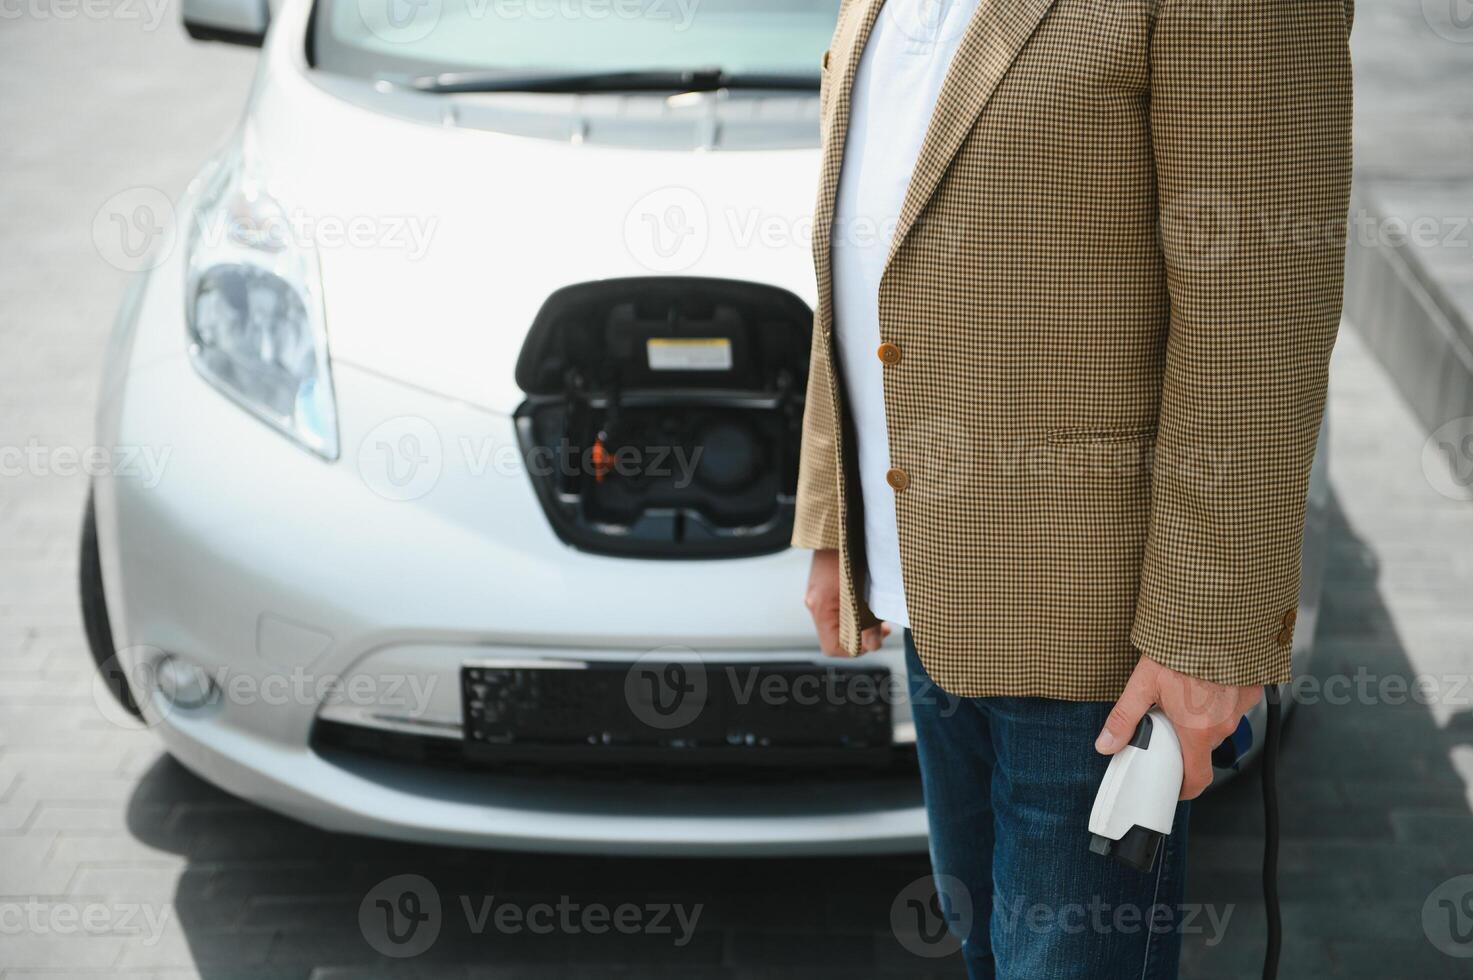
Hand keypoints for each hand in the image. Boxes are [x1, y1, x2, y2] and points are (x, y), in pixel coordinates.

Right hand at [804, 549, 889, 656]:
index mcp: (820, 607)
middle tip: (883, 630)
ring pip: (838, 623)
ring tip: (880, 618)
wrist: (837, 526)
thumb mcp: (863, 591)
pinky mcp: (822, 588)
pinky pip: (836, 610)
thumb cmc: (849, 553)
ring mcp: (816, 595)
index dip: (855, 650)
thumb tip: (873, 645)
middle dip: (862, 637)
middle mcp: (814, 603)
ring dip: (859, 624)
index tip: (873, 642)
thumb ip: (868, 621)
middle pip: (836, 636)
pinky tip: (868, 603)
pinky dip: (853, 612)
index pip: (832, 647)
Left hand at [1095, 655, 1261, 799]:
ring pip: (1219, 725)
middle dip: (1186, 738)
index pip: (1197, 779)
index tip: (1173, 784)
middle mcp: (1224, 725)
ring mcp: (1241, 709)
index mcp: (1198, 731)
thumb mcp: (1143, 684)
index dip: (1185, 788)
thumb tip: (1106, 744)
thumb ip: (1124, 718)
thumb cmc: (1181, 649)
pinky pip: (1234, 705)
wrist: (1214, 620)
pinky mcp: (1252, 690)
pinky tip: (1207, 680)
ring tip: (1187, 693)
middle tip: (1168, 717)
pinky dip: (1220, 699)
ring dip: (1203, 717)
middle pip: (1203, 747)